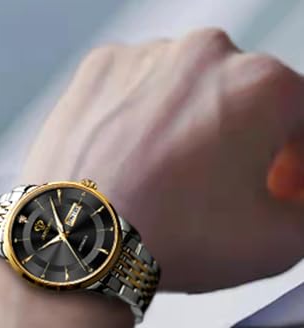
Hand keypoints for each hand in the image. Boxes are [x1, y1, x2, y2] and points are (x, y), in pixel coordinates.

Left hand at [0, 30, 303, 327]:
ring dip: (192, 126)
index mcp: (261, 86)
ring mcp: (144, 57)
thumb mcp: (274, 243)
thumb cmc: (169, 241)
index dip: (299, 161)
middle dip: (246, 143)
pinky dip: (144, 118)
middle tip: (227, 186)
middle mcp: (204, 54)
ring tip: (171, 177)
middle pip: (244, 100)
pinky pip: (139, 91)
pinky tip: (135, 158)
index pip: (302, 119)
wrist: (76, 243)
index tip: (281, 188)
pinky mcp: (98, 71)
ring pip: (187, 92)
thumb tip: (296, 196)